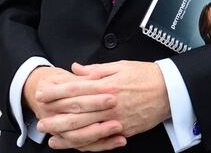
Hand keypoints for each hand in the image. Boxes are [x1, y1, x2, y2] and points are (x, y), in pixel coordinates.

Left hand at [35, 61, 170, 150]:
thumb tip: (76, 69)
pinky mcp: (124, 129)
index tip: (42, 94)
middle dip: (56, 117)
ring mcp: (116, 119)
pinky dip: (87, 143)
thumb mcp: (120, 66)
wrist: (170, 90)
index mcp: (107, 85)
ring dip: (67, 134)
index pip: (75, 88)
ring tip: (51, 137)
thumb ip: (96, 70)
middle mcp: (109, 103)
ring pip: (86, 129)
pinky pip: (102, 139)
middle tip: (40, 121)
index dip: (56, 92)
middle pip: (77, 112)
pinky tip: (76, 145)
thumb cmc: (146, 76)